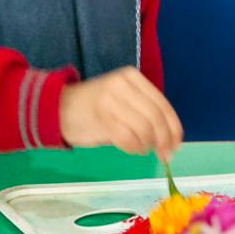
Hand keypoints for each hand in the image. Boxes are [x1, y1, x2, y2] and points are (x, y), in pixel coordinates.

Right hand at [59, 67, 182, 159]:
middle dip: (164, 140)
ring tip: (142, 149)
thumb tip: (170, 137)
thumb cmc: (96, 108)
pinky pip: (127, 138)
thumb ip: (145, 111)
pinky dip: (134, 148)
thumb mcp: (123, 99)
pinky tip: (132, 149)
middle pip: (155, 117)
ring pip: (144, 129)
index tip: (176, 145)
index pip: (162, 104)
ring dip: (147, 145)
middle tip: (165, 155)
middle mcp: (123, 85)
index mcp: (132, 78)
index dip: (173, 128)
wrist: (58, 108)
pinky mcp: (101, 118)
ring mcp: (111, 100)